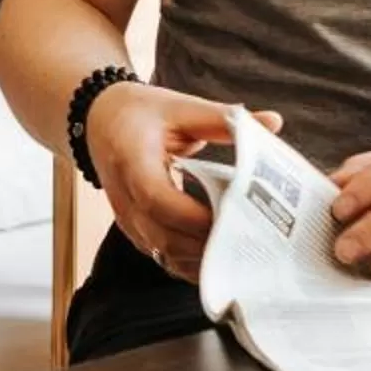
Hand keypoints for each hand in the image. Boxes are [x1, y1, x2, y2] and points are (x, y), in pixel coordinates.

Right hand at [85, 82, 281, 283]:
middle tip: (249, 242)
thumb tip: (273, 123)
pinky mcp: (135, 230)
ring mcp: (127, 218)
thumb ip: (225, 119)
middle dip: (207, 245)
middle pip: (162, 237)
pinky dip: (191, 262)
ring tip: (240, 253)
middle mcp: (124, 197)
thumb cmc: (138, 112)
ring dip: (201, 259)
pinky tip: (220, 258)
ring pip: (163, 254)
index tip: (230, 217)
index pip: (157, 199)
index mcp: (131, 160)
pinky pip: (162, 256)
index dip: (193, 216)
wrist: (98, 121)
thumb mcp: (180, 107)